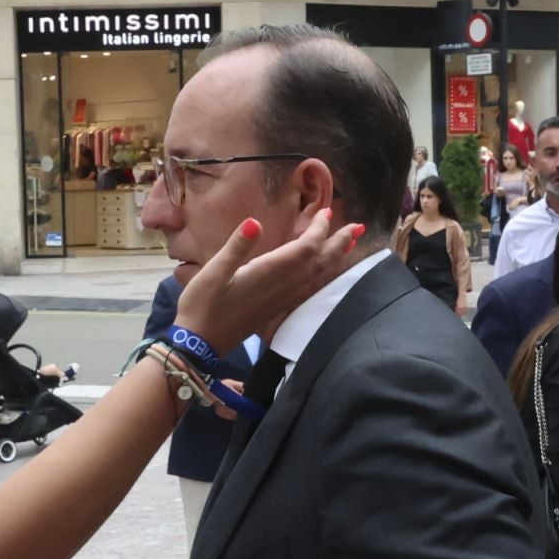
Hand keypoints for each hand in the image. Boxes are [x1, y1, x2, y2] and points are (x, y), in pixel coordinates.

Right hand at [175, 210, 365, 354]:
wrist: (199, 345)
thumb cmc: (201, 306)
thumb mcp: (212, 272)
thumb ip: (236, 247)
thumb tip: (254, 222)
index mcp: (265, 275)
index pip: (303, 250)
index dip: (318, 231)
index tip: (327, 213)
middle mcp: (279, 289)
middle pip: (318, 264)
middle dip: (338, 244)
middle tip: (358, 227)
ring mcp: (279, 302)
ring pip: (316, 278)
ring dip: (335, 260)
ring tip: (350, 246)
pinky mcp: (276, 311)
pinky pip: (308, 291)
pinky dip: (322, 277)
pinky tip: (325, 273)